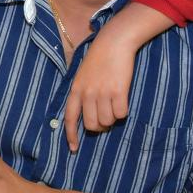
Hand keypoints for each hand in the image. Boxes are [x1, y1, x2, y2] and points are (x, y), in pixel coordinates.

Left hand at [64, 29, 135, 151]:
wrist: (113, 43)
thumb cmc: (99, 59)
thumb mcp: (83, 75)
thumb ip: (82, 94)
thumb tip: (87, 116)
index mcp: (75, 90)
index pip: (69, 118)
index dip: (71, 135)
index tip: (73, 149)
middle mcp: (87, 94)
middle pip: (92, 125)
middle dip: (100, 126)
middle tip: (106, 117)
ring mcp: (102, 93)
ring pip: (107, 122)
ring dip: (112, 118)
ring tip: (114, 103)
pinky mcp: (118, 91)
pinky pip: (121, 114)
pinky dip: (123, 111)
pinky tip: (123, 99)